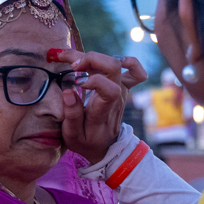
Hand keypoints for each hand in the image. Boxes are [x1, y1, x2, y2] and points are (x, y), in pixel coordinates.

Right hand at [54, 49, 147, 163]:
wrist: (106, 147)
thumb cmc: (86, 141)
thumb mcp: (73, 136)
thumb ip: (71, 115)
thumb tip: (68, 91)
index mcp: (104, 109)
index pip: (109, 89)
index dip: (94, 80)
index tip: (75, 82)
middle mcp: (117, 96)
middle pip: (112, 66)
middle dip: (90, 58)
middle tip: (70, 64)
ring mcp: (122, 90)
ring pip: (117, 63)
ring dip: (95, 56)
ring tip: (75, 61)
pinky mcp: (123, 87)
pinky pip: (135, 71)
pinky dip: (128, 61)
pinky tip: (109, 59)